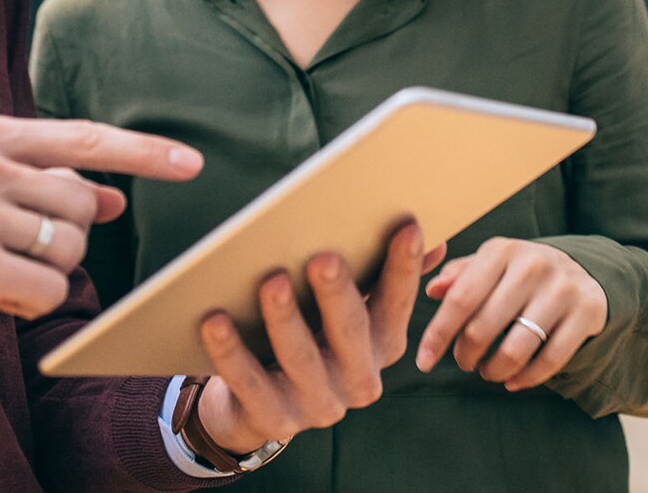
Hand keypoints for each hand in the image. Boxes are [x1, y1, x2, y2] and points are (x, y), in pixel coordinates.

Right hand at [0, 115, 202, 355]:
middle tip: (11, 254)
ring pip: (68, 250)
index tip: (192, 162)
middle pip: (82, 205)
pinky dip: (28, 302)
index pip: (83, 136)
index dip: (143, 151)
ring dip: (42, 274)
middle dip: (64, 240)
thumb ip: (41, 184)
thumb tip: (112, 195)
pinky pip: (46, 289)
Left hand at [193, 223, 445, 455]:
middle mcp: (359, 379)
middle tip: (324, 258)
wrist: (258, 404)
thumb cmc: (311, 335)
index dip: (404, 268)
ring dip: (285, 319)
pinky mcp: (275, 420)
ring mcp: (318, 405)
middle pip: (350, 331)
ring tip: (270, 282)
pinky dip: (231, 352)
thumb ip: (385, 277)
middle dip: (338, 294)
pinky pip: (249, 383)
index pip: (397, 303)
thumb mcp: (351, 309)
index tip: (407, 227)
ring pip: (300, 357)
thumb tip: (433, 239)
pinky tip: (214, 320)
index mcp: (383, 345)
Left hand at [414, 237, 607, 392]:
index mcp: (501, 250)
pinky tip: (513, 381)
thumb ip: (459, 275)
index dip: (438, 335)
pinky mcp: (587, 312)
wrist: (582, 271)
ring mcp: (563, 289)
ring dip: (494, 370)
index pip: (460, 299)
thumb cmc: (519, 272)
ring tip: (488, 371)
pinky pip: (550, 360)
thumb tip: (432, 289)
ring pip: (516, 349)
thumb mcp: (490, 264)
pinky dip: (526, 379)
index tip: (424, 362)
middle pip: (483, 328)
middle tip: (464, 362)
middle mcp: (533, 265)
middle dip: (466, 356)